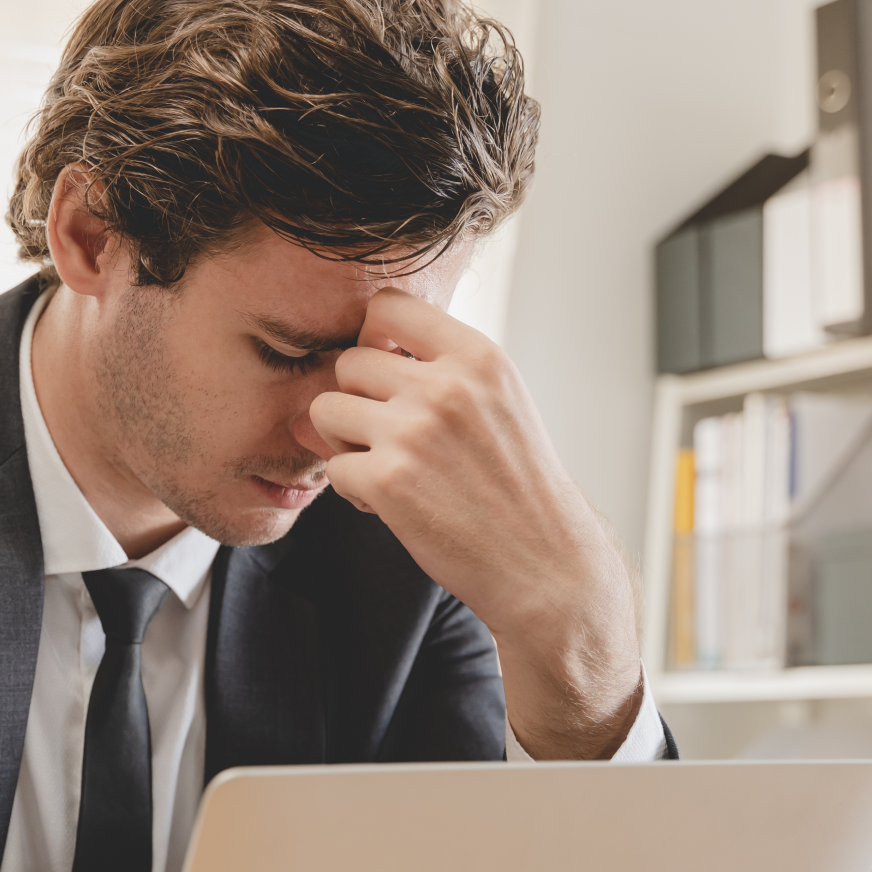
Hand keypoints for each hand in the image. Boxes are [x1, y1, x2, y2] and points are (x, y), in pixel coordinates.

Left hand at [308, 288, 642, 759]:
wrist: (545, 565)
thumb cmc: (519, 489)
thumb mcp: (498, 405)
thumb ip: (433, 375)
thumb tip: (340, 368)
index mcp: (477, 355)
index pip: (387, 306)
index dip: (372, 339)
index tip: (386, 376)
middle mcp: (445, 385)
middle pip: (348, 362)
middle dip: (357, 401)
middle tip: (386, 440)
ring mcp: (412, 431)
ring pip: (326, 410)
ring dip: (344, 443)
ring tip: (386, 470)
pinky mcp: (387, 480)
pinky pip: (334, 468)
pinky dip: (353, 491)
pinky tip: (392, 507)